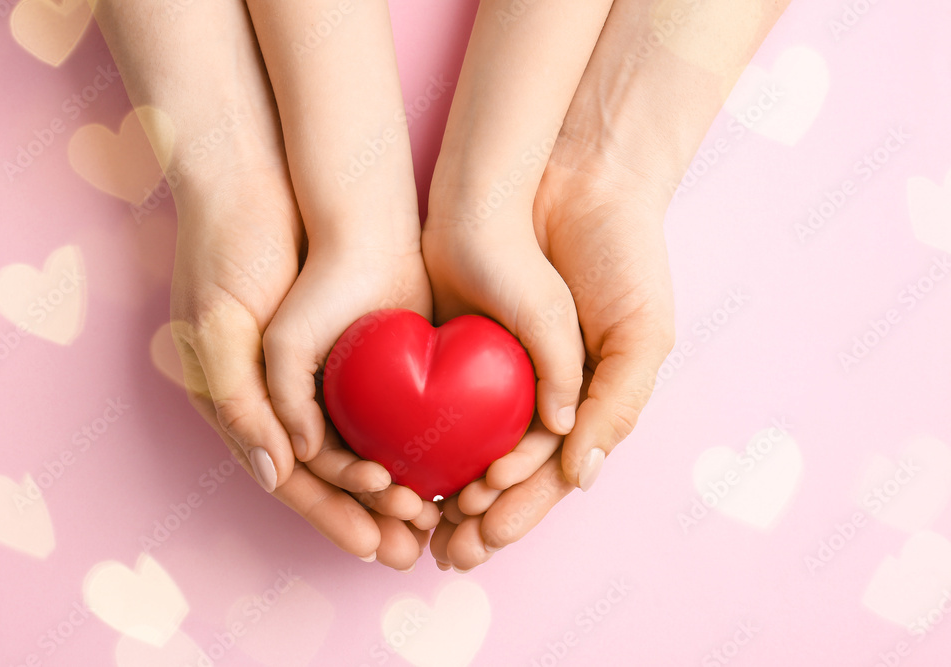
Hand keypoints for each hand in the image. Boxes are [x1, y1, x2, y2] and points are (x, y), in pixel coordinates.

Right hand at [94, 0, 435, 568]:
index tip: (377, 546)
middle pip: (333, 474)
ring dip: (399, 482)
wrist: (275, 177)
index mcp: (243, 403)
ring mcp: (324, 373)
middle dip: (372, 515)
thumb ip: (239, 400)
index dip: (333, 516)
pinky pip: (386, 405)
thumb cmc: (230, 248)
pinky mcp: (360, 348)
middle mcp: (285, 396)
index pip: (292, 479)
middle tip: (416, 547)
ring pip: (366, 445)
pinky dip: (411, 437)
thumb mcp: (217, 324)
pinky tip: (443, 458)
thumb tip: (274, 472)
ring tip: (438, 513)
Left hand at [428, 160, 675, 570]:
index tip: (483, 533)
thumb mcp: (642, 334)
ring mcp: (497, 368)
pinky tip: (399, 459)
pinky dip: (422, 429)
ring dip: (443, 483)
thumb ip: (616, 403)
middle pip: (502, 469)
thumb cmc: (623, 257)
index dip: (519, 507)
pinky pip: (437, 391)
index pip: (549, 473)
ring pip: (464, 441)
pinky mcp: (458, 338)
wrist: (576, 179)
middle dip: (476, 515)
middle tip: (444, 553)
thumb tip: (580, 472)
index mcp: (584, 402)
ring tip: (418, 520)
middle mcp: (538, 393)